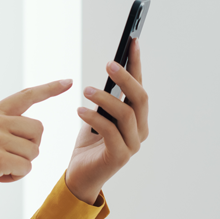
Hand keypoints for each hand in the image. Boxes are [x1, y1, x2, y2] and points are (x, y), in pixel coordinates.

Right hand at [0, 79, 71, 209]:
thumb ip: (4, 126)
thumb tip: (35, 129)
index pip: (26, 96)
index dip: (49, 89)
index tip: (69, 81)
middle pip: (38, 130)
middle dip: (31, 148)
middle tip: (10, 158)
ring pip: (34, 151)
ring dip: (22, 165)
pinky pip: (26, 168)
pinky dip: (16, 177)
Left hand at [67, 40, 148, 204]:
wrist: (80, 177)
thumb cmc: (89, 144)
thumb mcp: (97, 115)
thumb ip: (106, 98)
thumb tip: (109, 69)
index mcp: (137, 119)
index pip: (139, 86)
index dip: (137, 64)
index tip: (132, 41)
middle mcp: (140, 131)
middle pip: (140, 98)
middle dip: (126, 78)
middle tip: (109, 64)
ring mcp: (133, 145)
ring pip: (126, 113)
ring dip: (105, 98)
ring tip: (86, 90)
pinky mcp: (120, 156)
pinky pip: (109, 131)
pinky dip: (94, 117)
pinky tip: (79, 111)